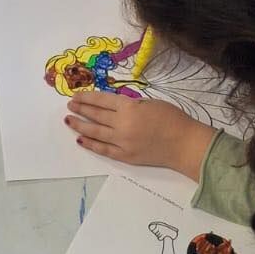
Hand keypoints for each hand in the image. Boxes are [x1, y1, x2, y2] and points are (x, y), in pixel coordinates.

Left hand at [64, 94, 213, 179]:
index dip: (87, 98)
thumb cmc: (173, 119)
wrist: (185, 145)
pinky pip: (103, 150)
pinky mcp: (125, 156)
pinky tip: (80, 139)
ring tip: (69, 120)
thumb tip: (113, 106)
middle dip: (80, 109)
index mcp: (129, 107)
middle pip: (95, 115)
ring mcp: (121, 142)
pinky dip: (90, 144)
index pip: (101, 100)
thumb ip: (130, 104)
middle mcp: (121, 124)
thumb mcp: (151, 103)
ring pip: (95, 132)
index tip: (76, 96)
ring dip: (80, 126)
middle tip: (69, 106)